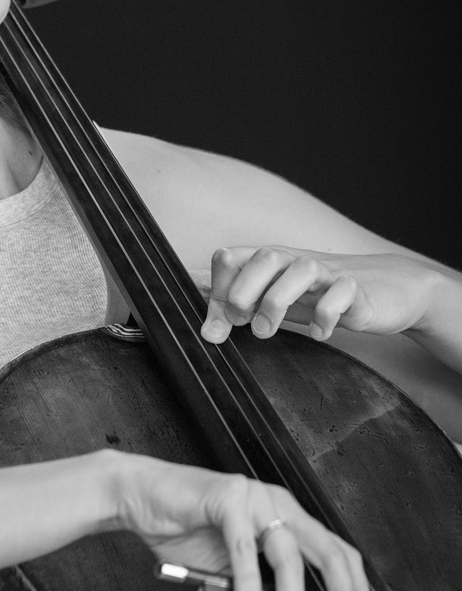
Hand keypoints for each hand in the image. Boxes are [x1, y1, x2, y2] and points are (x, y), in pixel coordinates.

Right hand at [114, 455, 369, 590]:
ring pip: (288, 557)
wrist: (140, 497)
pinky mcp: (227, 497)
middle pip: (329, 552)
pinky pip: (244, 547)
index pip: (338, 552)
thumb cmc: (185, 529)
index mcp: (286, 516)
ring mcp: (254, 497)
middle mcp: (278, 503)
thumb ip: (258, 589)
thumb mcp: (232, 568)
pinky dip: (247, 583)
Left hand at [195, 247, 438, 344]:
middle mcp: (295, 261)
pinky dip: (326, 315)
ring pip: (301, 269)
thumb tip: (204, 327)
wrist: (386, 289)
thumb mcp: (275, 299)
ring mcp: (328, 273)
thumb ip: (241, 308)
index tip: (218, 323)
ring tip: (266, 331)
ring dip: (276, 302)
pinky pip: (342, 294)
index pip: (231, 257)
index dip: (218, 288)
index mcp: (269, 262)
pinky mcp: (357, 290)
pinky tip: (319, 333)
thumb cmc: (320, 295)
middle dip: (243, 291)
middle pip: (264, 257)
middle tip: (240, 323)